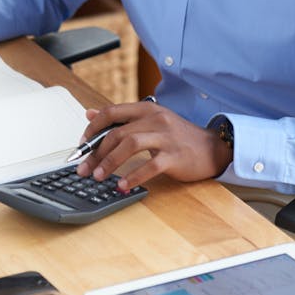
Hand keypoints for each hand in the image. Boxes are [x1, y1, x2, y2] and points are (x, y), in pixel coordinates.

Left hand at [74, 100, 232, 190]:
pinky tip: (123, 185)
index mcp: (146, 109)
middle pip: (117, 132)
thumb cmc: (178, 136)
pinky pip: (150, 165)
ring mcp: (166, 137)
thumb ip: (121, 118)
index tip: (81, 146)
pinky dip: (133, 176)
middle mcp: (155, 119)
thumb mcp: (150, 120)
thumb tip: (90, 114)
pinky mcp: (175, 156)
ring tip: (98, 176)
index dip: (92, 128)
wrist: (213, 148)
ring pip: (130, 144)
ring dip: (110, 162)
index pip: (111, 112)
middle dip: (95, 152)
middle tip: (84, 169)